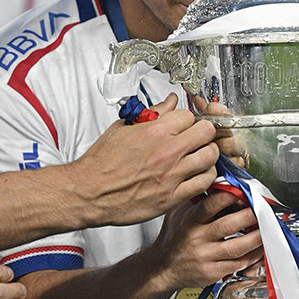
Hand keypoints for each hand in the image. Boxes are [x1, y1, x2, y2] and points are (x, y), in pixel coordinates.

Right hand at [76, 94, 219, 226]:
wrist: (89, 193)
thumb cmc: (101, 164)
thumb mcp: (122, 128)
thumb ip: (151, 113)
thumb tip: (170, 102)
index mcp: (153, 132)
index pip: (189, 115)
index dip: (188, 119)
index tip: (186, 125)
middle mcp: (166, 152)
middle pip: (207, 133)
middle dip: (204, 133)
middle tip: (198, 138)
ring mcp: (171, 175)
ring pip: (210, 157)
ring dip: (208, 155)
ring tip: (200, 157)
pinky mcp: (172, 197)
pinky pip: (204, 182)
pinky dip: (205, 177)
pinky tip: (196, 175)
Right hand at [152, 189, 263, 289]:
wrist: (163, 267)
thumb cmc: (175, 236)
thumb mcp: (179, 212)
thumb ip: (199, 198)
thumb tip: (223, 182)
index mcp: (190, 220)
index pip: (210, 205)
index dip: (230, 196)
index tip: (245, 190)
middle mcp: (197, 238)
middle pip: (228, 225)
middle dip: (249, 216)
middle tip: (264, 209)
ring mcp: (205, 257)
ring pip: (236, 247)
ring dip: (256, 237)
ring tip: (268, 228)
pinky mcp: (212, 272)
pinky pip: (237, 264)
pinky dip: (253, 256)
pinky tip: (261, 248)